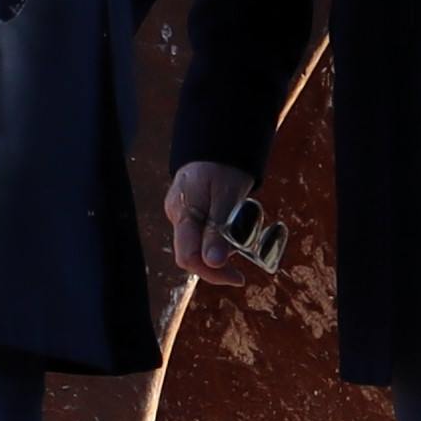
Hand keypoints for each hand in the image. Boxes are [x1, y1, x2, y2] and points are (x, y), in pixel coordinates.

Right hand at [167, 159, 260, 282]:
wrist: (218, 142)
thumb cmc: (223, 167)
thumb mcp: (227, 197)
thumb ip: (218, 231)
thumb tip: (214, 263)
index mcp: (183, 212)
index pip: (188, 256)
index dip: (212, 273)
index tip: (238, 278)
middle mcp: (177, 216)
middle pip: (193, 255)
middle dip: (219, 262)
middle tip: (243, 263)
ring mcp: (181, 214)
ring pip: (200, 246)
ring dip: (222, 248)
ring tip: (243, 232)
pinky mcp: (189, 213)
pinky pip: (202, 235)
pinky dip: (219, 238)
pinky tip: (233, 228)